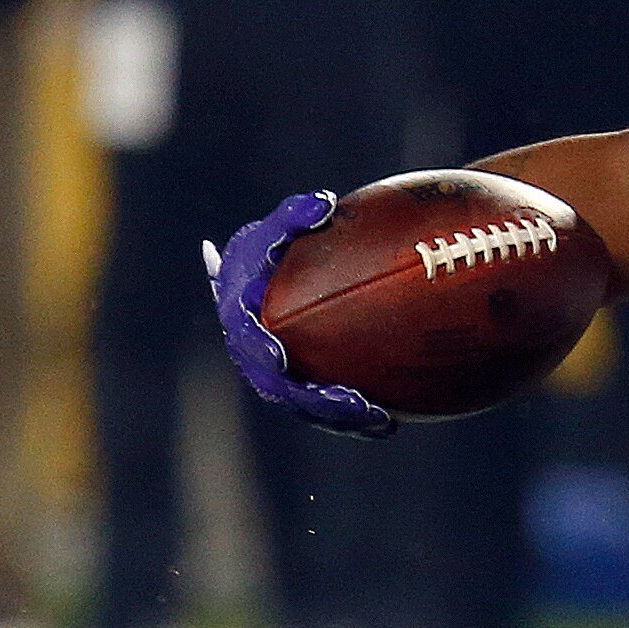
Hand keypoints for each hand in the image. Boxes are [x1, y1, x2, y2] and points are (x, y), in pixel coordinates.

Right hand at [203, 191, 394, 437]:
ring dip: (335, 413)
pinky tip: (389, 423)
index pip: (244, 330)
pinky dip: (356, 420)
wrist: (284, 285)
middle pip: (276, 383)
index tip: (278, 352)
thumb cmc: (280, 250)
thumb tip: (322, 204)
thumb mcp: (281, 229)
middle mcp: (252, 351)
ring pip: (305, 405)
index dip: (257, 345)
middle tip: (343, 397)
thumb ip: (293, 217)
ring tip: (373, 414)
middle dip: (306, 395)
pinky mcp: (306, 394)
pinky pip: (329, 414)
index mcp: (238, 311)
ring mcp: (279, 378)